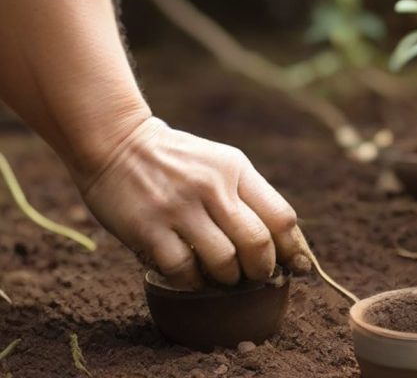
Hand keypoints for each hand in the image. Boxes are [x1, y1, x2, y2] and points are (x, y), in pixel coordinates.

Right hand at [77, 117, 309, 288]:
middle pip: (258, 244)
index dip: (293, 249)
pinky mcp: (148, 228)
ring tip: (224, 277)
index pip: (281, 217)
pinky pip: (183, 269)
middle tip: (255, 276)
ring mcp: (179, 208)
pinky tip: (192, 277)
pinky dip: (193, 281)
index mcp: (235, 169)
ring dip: (228, 278)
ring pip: (224, 262)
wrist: (115, 141)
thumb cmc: (177, 161)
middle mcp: (212, 187)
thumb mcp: (221, 163)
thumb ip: (250, 196)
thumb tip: (286, 244)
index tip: (295, 266)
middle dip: (262, 269)